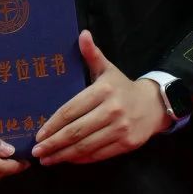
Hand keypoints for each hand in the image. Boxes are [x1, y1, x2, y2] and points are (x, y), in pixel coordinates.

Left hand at [33, 31, 168, 166]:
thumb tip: (82, 34)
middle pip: (76, 131)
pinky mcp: (127, 144)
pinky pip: (99, 154)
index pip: (70, 110)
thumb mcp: (107, 69)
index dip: (52, 124)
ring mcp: (121, 129)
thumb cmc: (122, 87)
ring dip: (64, 155)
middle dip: (53, 143)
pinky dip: (81, 159)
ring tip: (48, 159)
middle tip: (37, 152)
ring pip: (86, 146)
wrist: (155, 105)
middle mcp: (112, 110)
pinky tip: (68, 159)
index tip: (38, 134)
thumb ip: (92, 54)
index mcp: (103, 91)